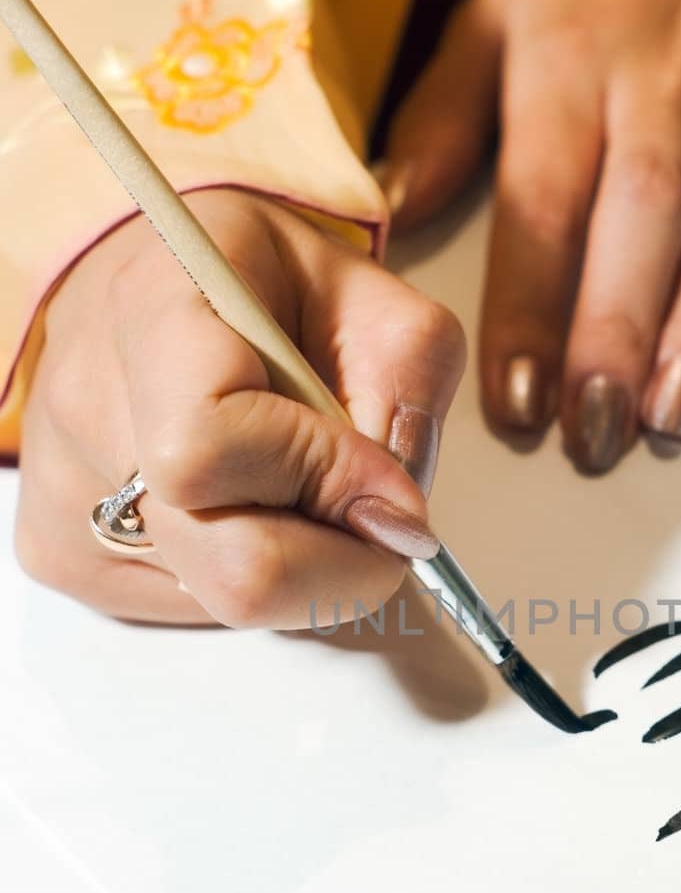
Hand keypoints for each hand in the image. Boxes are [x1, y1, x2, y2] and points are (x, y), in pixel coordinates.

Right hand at [15, 189, 464, 624]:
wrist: (148, 285)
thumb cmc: (259, 284)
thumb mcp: (370, 297)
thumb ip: (407, 393)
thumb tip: (396, 526)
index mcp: (152, 314)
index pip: (214, 450)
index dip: (325, 483)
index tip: (388, 482)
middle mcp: (87, 412)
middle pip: (230, 567)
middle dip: (339, 558)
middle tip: (369, 510)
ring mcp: (61, 496)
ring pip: (224, 601)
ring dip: (299, 562)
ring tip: (292, 482)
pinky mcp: (65, 556)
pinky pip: (193, 608)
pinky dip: (250, 570)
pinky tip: (246, 503)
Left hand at [382, 0, 680, 470]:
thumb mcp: (497, 8)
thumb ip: (441, 116)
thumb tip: (384, 213)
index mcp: (567, 67)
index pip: (541, 207)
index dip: (529, 312)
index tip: (519, 407)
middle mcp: (662, 79)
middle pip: (640, 222)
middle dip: (616, 337)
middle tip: (599, 436)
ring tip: (680, 413)